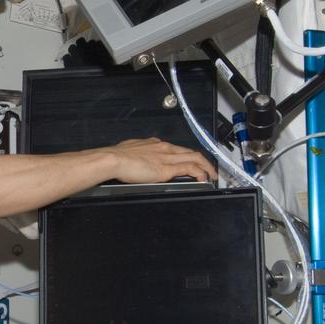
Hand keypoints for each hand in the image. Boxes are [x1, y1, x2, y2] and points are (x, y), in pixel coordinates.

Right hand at [101, 138, 216, 183]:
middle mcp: (165, 148)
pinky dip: (200, 173)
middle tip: (209, 169)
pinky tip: (203, 178)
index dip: (188, 155)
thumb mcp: (131, 151)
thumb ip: (140, 156)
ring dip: (206, 167)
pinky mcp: (167, 168)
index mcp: (156, 144)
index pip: (178, 149)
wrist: (113, 159)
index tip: (192, 161)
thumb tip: (139, 161)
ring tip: (211, 175)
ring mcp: (168, 157)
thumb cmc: (117, 157)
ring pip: (195, 158)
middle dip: (203, 161)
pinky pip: (190, 168)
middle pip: (191, 152)